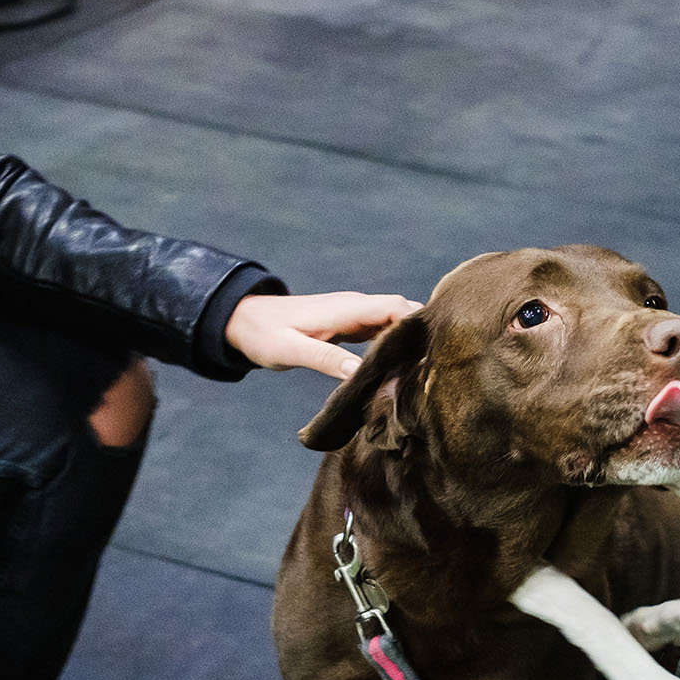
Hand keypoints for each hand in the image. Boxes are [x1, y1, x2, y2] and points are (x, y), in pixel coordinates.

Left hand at [225, 291, 421, 379]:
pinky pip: (383, 330)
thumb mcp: (291, 350)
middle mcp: (355, 306)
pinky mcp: (351, 324)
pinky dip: (396, 344)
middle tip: (435, 366)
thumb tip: (360, 372)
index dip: (418, 326)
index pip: (396, 308)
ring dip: (410, 340)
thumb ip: (325, 359)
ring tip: (424, 369)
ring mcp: (354, 314)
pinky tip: (401, 365)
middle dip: (421, 333)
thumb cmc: (265, 335)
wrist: (245, 320)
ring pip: (396, 321)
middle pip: (403, 312)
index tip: (432, 351)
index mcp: (346, 309)